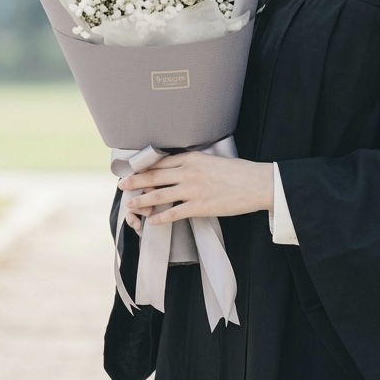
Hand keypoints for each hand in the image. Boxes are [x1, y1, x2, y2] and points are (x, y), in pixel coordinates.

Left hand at [118, 151, 273, 225]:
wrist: (257, 184)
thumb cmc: (239, 172)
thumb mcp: (213, 160)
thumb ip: (195, 163)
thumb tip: (180, 168)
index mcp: (192, 158)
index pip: (161, 162)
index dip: (145, 167)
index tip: (133, 171)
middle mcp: (188, 172)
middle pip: (154, 176)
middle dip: (135, 181)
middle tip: (122, 185)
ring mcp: (192, 190)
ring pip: (159, 195)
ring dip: (142, 200)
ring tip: (130, 205)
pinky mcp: (200, 207)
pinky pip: (174, 213)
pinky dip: (160, 218)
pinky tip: (151, 221)